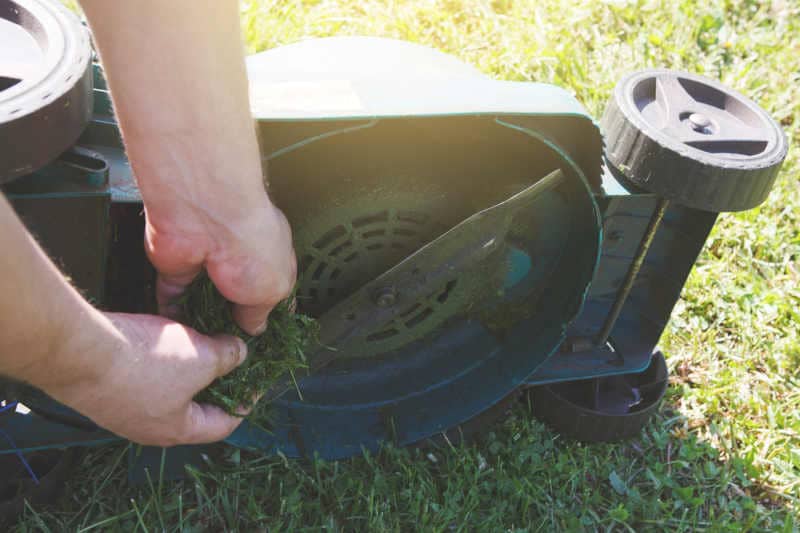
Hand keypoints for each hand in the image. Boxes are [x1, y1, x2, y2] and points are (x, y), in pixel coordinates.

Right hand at [40, 312, 248, 445]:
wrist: (78, 349)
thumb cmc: (142, 362)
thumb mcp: (201, 356)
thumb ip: (228, 356)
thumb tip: (240, 353)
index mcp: (176, 431)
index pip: (223, 424)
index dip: (245, 401)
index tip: (258, 381)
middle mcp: (148, 426)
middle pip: (195, 406)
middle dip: (217, 380)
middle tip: (233, 357)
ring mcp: (123, 407)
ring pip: (170, 387)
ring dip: (189, 365)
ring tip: (205, 339)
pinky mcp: (106, 385)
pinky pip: (145, 374)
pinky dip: (162, 357)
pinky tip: (169, 335)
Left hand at [145, 193, 296, 334]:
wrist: (206, 215)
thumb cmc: (251, 242)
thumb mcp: (273, 290)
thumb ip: (261, 313)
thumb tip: (254, 327)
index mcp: (270, 257)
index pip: (272, 288)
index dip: (269, 312)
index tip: (263, 336)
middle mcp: (238, 257)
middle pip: (235, 296)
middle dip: (233, 320)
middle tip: (232, 346)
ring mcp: (206, 262)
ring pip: (203, 299)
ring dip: (202, 318)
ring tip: (204, 345)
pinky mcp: (176, 267)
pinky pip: (173, 296)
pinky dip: (173, 315)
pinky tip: (177, 332)